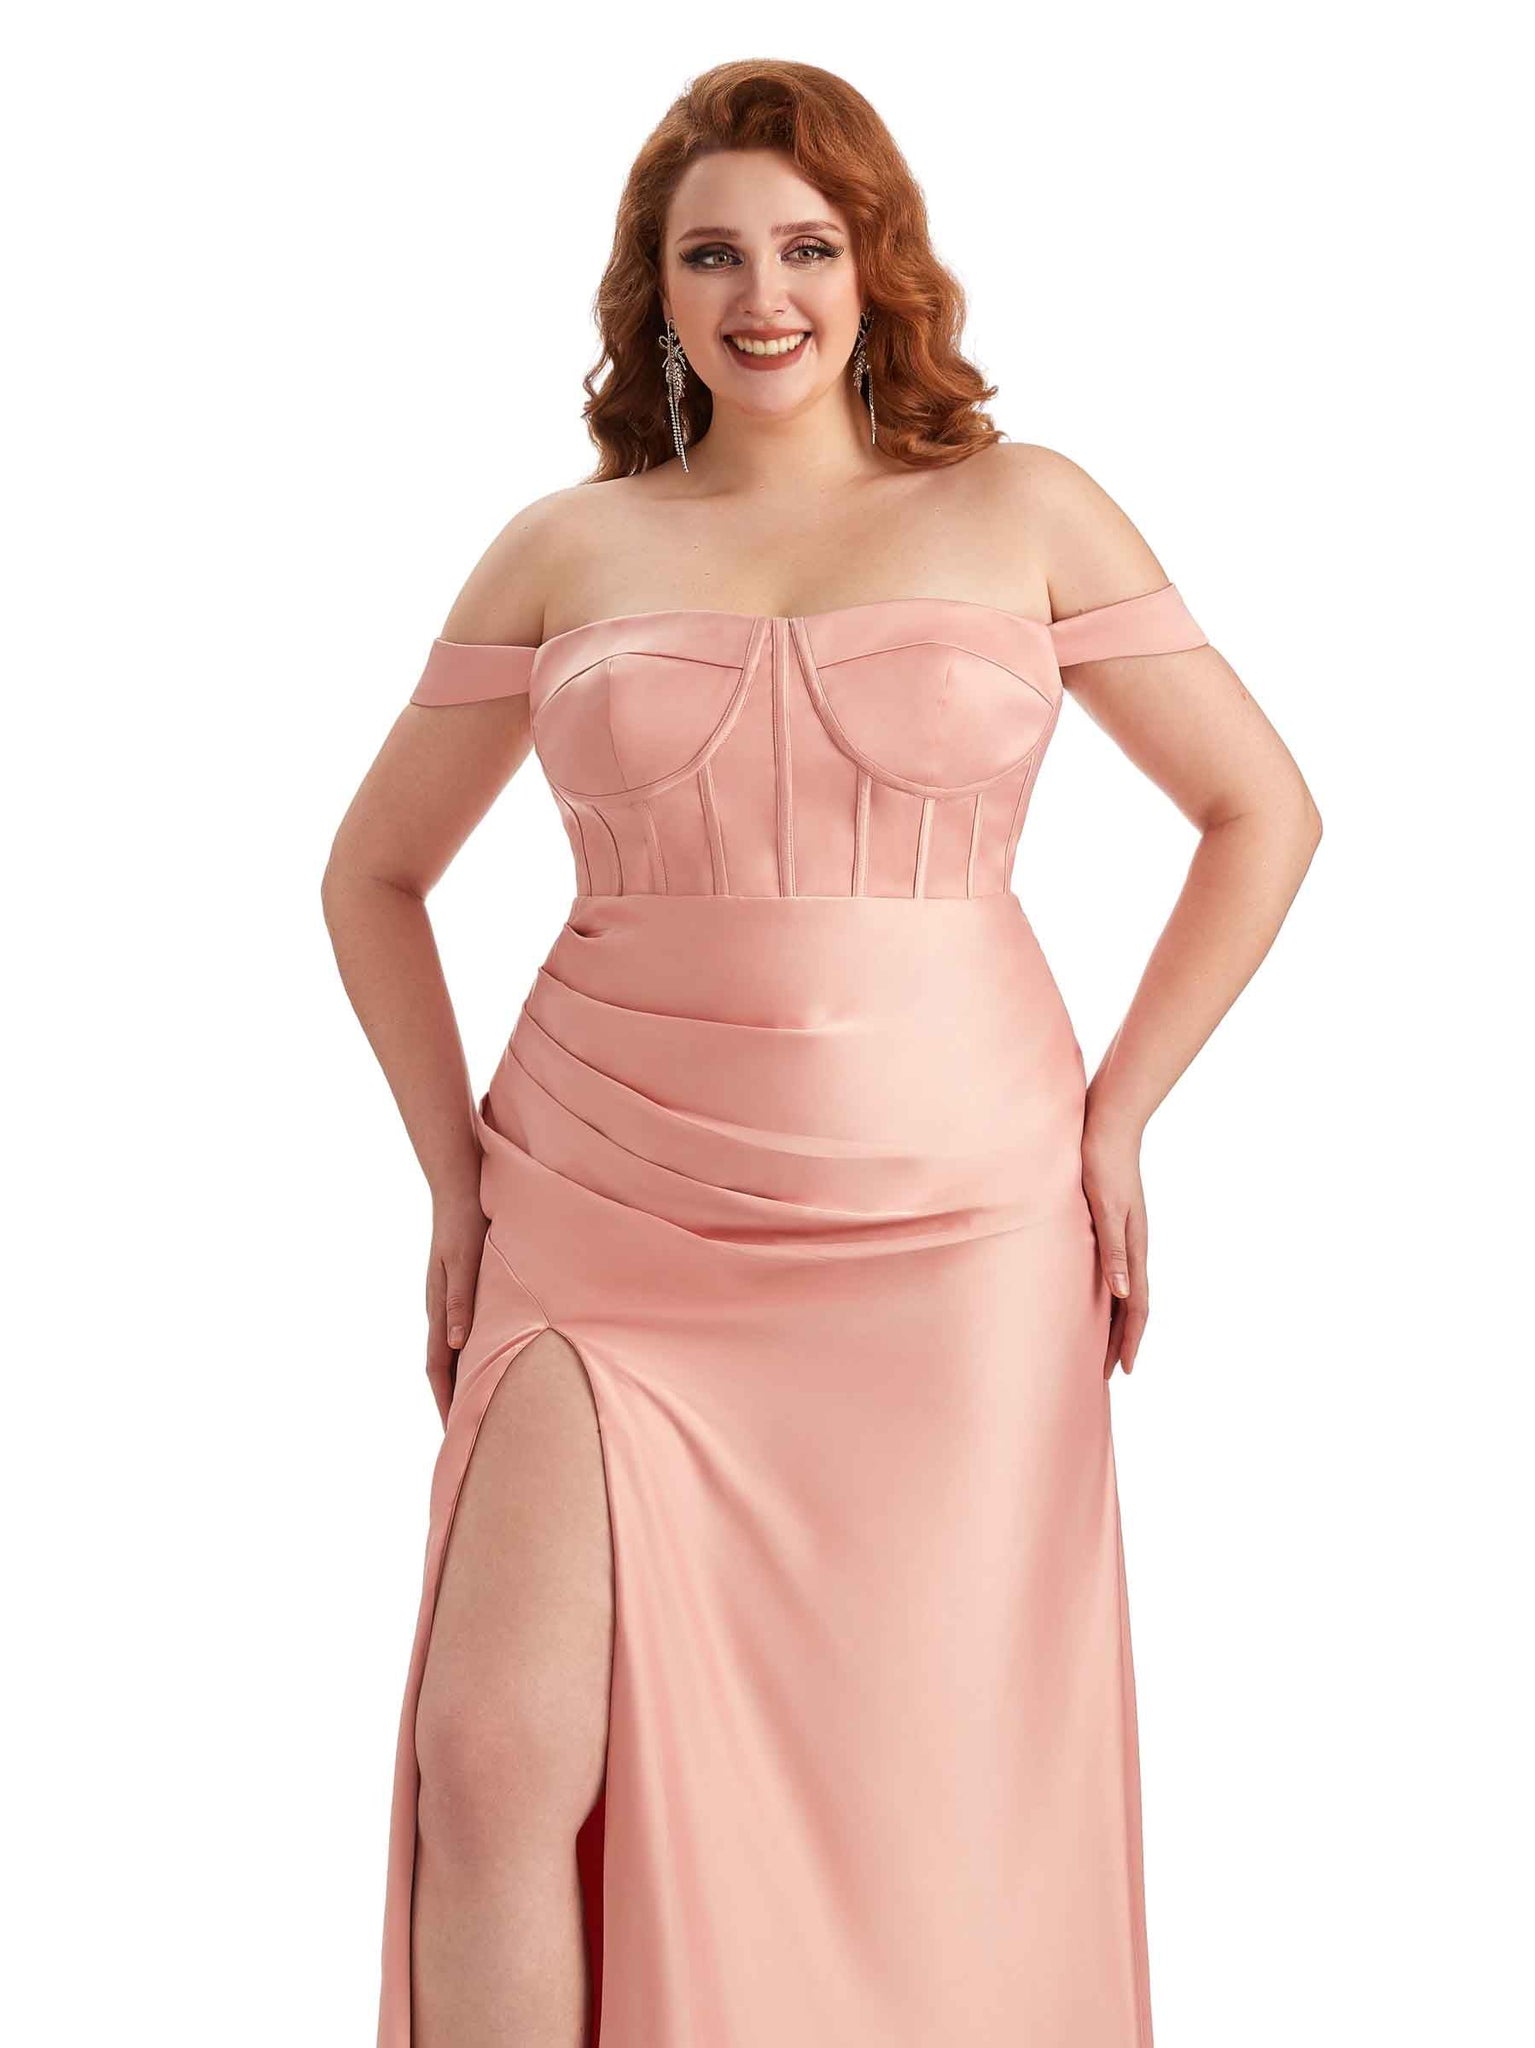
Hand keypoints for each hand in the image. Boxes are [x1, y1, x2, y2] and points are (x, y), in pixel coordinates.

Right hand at [424, 1192, 490, 1424]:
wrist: (459, 1189)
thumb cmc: (466, 1224)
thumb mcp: (465, 1262)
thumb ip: (461, 1302)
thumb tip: (454, 1344)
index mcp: (439, 1308)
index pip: (437, 1367)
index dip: (445, 1400)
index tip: (452, 1431)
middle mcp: (440, 1309)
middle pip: (441, 1367)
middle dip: (450, 1400)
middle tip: (465, 1434)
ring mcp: (447, 1300)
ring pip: (450, 1352)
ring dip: (458, 1381)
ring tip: (475, 1408)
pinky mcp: (458, 1290)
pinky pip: (460, 1332)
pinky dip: (467, 1357)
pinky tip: (483, 1362)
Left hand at [1080, 1112, 1148, 1377]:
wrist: (1108, 1120)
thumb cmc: (1100, 1162)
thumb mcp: (1104, 1207)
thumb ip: (1113, 1249)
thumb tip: (1122, 1293)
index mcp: (1134, 1246)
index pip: (1136, 1305)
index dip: (1129, 1340)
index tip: (1121, 1371)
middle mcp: (1133, 1244)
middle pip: (1131, 1303)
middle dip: (1120, 1340)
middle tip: (1105, 1373)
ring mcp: (1125, 1233)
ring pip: (1123, 1288)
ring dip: (1113, 1320)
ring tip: (1098, 1344)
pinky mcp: (1113, 1220)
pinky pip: (1114, 1268)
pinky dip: (1106, 1292)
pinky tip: (1093, 1295)